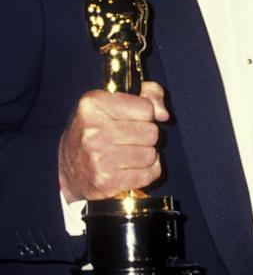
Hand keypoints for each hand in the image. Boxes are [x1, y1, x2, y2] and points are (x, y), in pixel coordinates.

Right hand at [57, 81, 169, 202]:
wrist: (68, 168)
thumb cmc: (96, 129)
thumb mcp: (115, 100)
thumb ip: (149, 93)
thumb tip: (163, 114)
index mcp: (93, 105)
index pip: (146, 108)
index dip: (145, 115)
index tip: (131, 119)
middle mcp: (93, 130)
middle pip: (151, 133)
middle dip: (146, 136)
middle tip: (128, 139)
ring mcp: (99, 158)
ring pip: (151, 154)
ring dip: (145, 156)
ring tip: (127, 154)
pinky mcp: (106, 181)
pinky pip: (149, 174)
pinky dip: (146, 173)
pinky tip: (130, 169)